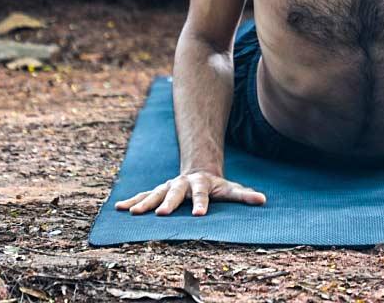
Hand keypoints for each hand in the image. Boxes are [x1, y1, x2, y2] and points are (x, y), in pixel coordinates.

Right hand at [114, 170, 266, 216]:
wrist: (200, 169)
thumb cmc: (217, 185)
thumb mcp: (231, 189)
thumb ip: (245, 195)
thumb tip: (263, 200)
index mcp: (201, 184)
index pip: (202, 194)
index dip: (201, 203)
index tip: (199, 215)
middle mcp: (183, 184)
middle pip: (175, 193)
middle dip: (168, 203)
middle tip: (161, 214)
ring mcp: (169, 186)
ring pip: (155, 193)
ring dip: (144, 203)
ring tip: (132, 213)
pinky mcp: (159, 190)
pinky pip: (144, 195)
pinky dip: (133, 201)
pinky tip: (120, 208)